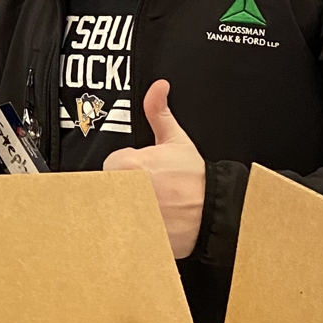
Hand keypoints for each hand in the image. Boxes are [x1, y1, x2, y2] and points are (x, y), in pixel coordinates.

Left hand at [103, 80, 205, 258]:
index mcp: (129, 164)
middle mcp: (124, 189)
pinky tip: (146, 223)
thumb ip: (159, 112)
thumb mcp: (177, 141)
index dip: (127, 167)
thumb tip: (158, 87)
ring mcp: (127, 214)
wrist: (215, 213)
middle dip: (123, 186)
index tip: (144, 173)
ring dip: (124, 206)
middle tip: (146, 191)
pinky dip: (127, 228)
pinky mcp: (133, 235)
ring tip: (148, 207)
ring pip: (111, 206)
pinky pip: (119, 230)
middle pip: (107, 185)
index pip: (111, 164)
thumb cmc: (196, 180)